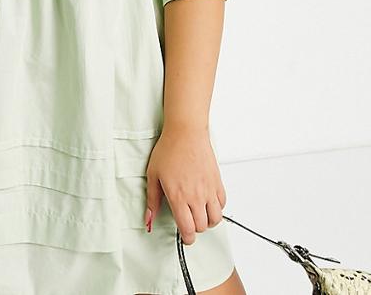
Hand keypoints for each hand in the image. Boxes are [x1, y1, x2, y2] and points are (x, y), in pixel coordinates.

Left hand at [144, 125, 226, 244]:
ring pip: (215, 219)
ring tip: (199, 213)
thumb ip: (152, 200)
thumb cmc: (169, 150)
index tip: (184, 236)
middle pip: (202, 227)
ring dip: (208, 220)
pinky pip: (222, 204)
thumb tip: (148, 220)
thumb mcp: (153, 175)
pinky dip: (216, 207)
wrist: (185, 132)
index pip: (188, 230)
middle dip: (195, 228)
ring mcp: (209, 190)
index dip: (186, 238)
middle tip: (188, 220)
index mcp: (179, 197)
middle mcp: (196, 196)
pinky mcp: (217, 182)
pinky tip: (207, 201)